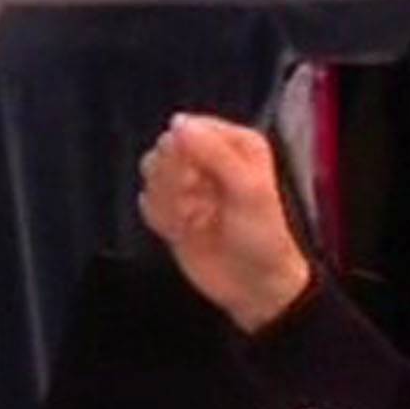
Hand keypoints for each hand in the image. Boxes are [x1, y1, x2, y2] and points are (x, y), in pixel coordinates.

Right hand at [138, 113, 312, 332]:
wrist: (254, 286)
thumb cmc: (263, 235)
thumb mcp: (247, 188)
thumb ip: (212, 152)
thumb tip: (176, 122)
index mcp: (234, 142)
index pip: (188, 127)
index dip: (184, 152)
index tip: (197, 177)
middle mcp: (209, 158)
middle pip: (163, 149)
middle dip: (174, 179)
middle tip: (198, 203)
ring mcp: (188, 184)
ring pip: (151, 174)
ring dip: (167, 202)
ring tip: (195, 220)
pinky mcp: (172, 210)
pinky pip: (147, 202)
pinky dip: (161, 219)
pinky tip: (183, 231)